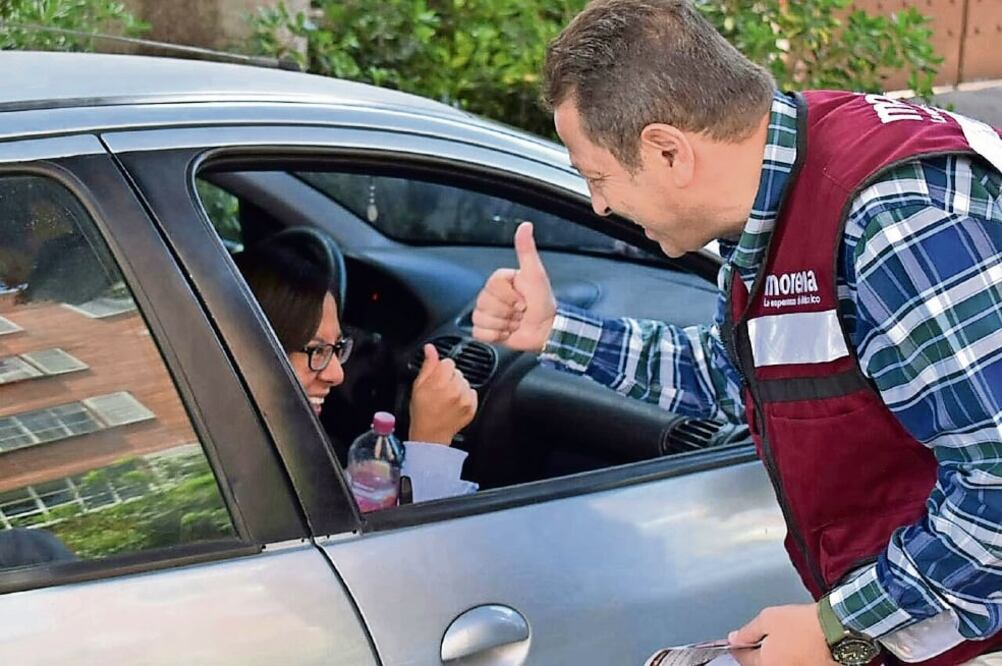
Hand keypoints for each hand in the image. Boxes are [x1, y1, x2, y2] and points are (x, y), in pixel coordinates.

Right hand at [408, 344, 477, 443]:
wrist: (430, 434)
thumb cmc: (421, 411)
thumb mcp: (418, 386)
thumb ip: (428, 365)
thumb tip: (430, 348)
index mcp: (440, 382)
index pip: (448, 362)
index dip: (440, 369)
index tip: (436, 379)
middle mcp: (455, 389)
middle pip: (457, 371)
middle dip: (449, 377)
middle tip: (439, 390)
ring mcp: (465, 399)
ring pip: (465, 381)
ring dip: (458, 386)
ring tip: (446, 398)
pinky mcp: (472, 407)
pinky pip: (472, 392)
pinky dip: (465, 396)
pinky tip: (454, 404)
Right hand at [472, 222, 556, 351]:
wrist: (547, 330)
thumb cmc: (544, 303)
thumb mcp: (536, 274)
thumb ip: (527, 250)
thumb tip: (525, 226)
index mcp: (500, 281)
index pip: (492, 287)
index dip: (509, 297)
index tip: (523, 299)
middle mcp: (492, 296)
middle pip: (484, 303)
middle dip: (507, 312)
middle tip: (520, 312)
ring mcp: (489, 313)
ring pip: (481, 318)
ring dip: (502, 324)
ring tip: (515, 322)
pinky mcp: (487, 331)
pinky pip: (479, 333)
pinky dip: (495, 336)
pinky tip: (507, 332)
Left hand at [729, 604, 836, 665]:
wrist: (837, 629)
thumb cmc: (804, 624)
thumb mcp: (768, 619)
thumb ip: (748, 631)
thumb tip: (734, 638)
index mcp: (766, 663)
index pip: (742, 659)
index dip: (737, 646)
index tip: (736, 640)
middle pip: (760, 663)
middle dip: (757, 651)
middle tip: (760, 636)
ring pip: (778, 663)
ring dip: (775, 654)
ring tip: (783, 637)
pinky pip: (794, 663)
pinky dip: (791, 656)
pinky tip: (795, 644)